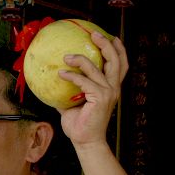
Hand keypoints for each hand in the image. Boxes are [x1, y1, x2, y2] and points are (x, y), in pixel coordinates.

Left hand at [58, 32, 128, 146]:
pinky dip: (73, 76)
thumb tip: (53, 82)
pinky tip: (61, 73)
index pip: (121, 65)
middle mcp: (113, 88)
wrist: (85, 141)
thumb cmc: (79, 125)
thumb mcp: (72, 105)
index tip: (111, 36)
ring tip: (67, 56)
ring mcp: (108, 92)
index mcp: (110, 88)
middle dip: (106, 44)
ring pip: (97, 68)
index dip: (119, 49)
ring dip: (81, 58)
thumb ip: (67, 92)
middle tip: (93, 33)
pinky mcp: (100, 98)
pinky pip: (84, 81)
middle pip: (116, 60)